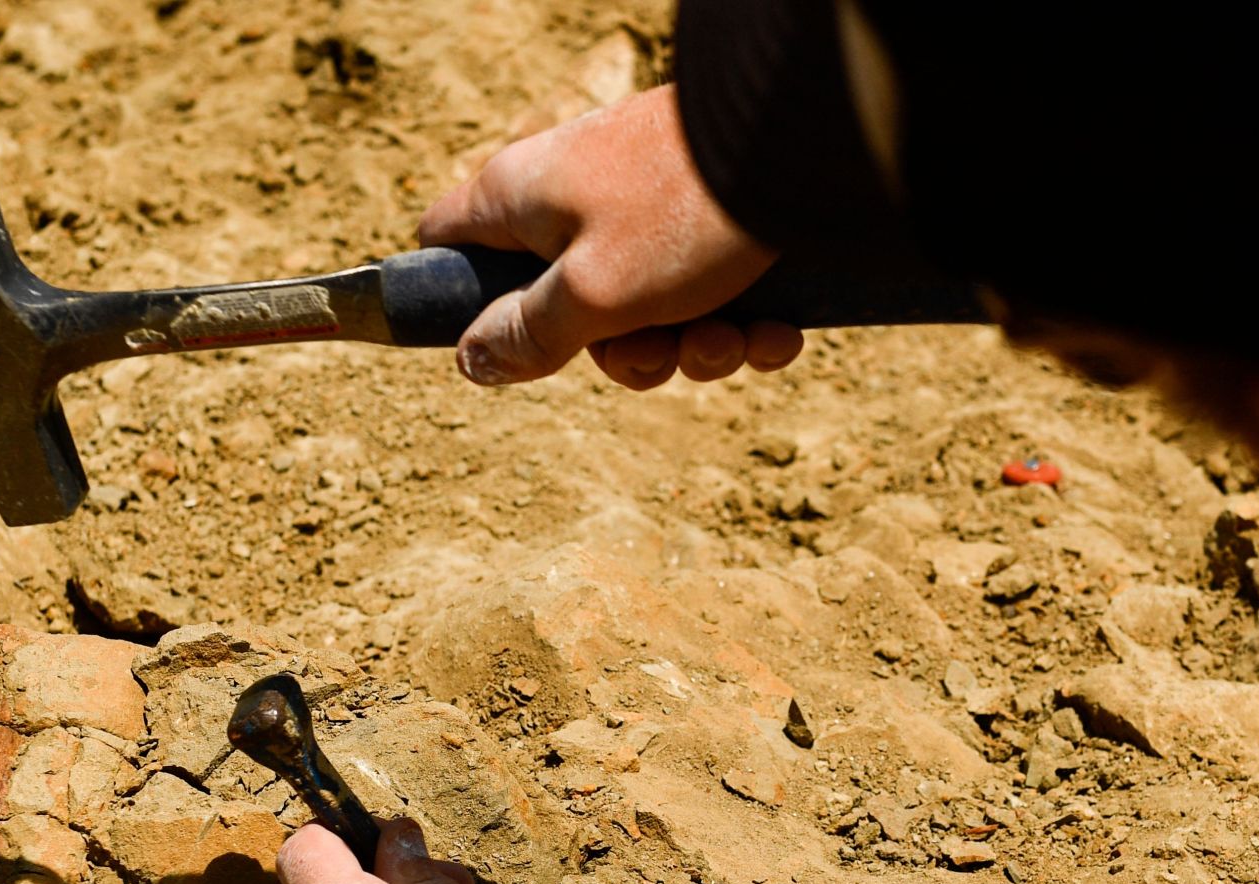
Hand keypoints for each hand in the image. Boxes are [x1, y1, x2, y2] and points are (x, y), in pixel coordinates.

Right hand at [419, 85, 804, 389]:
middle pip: (566, 308)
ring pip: (648, 312)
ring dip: (694, 346)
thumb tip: (469, 359)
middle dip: (623, 352)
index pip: (449, 244)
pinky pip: (708, 294)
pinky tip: (778, 330)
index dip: (460, 299)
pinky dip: (743, 323)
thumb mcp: (592, 293)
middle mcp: (576, 196)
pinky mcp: (710, 219)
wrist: (809, 150)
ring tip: (731, 336)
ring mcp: (646, 207)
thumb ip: (528, 332)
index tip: (504, 341)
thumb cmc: (686, 215)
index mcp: (522, 199)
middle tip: (661, 350)